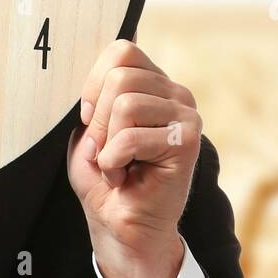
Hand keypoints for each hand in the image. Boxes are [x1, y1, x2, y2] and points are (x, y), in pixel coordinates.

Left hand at [66, 39, 201, 277]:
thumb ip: (95, 95)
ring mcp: (186, 115)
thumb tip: (105, 61)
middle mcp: (175, 93)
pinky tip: (126, 177)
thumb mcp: (88, 131)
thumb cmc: (106, 181)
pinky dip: (114, 162)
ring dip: (108, 144)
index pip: (122, 50)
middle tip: (108, 149)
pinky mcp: (188, 140)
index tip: (90, 118)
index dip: (94, 83)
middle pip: (120, 76)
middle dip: (99, 119)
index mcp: (153, 84)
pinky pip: (130, 136)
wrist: (123, 228)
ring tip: (119, 165)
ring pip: (124, 103)